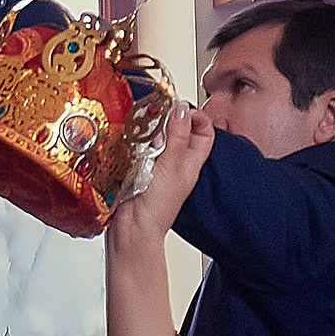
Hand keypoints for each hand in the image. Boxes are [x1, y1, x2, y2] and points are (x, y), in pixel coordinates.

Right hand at [108, 101, 214, 251]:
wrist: (131, 227)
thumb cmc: (157, 207)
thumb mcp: (172, 165)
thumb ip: (177, 136)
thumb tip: (182, 110)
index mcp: (191, 161)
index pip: (204, 131)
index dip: (197, 117)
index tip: (181, 109)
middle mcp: (175, 161)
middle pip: (177, 130)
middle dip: (168, 119)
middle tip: (158, 114)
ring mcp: (155, 164)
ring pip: (155, 137)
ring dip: (149, 130)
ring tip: (144, 129)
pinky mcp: (135, 166)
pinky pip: (136, 146)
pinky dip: (133, 140)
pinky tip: (130, 142)